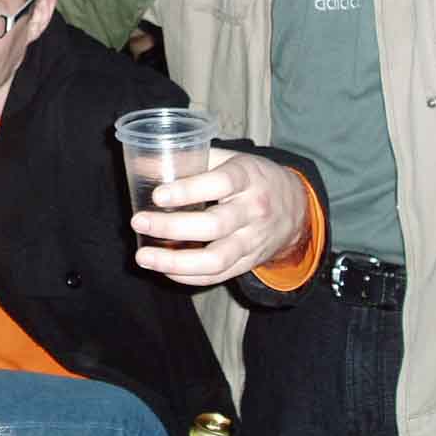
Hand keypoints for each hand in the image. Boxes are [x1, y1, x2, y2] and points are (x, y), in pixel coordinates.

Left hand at [132, 148, 308, 286]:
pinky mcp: (248, 262)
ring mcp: (252, 241)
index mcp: (248, 178)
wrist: (297, 208)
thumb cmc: (253, 178)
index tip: (158, 194)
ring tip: (144, 256)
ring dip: (176, 262)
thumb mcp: (231, 159)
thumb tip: (145, 161)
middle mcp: (253, 211)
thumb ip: (193, 159)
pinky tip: (164, 269)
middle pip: (214, 225)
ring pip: (215, 259)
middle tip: (138, 221)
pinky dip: (188, 276)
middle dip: (172, 226)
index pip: (220, 184)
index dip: (188, 190)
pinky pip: (218, 275)